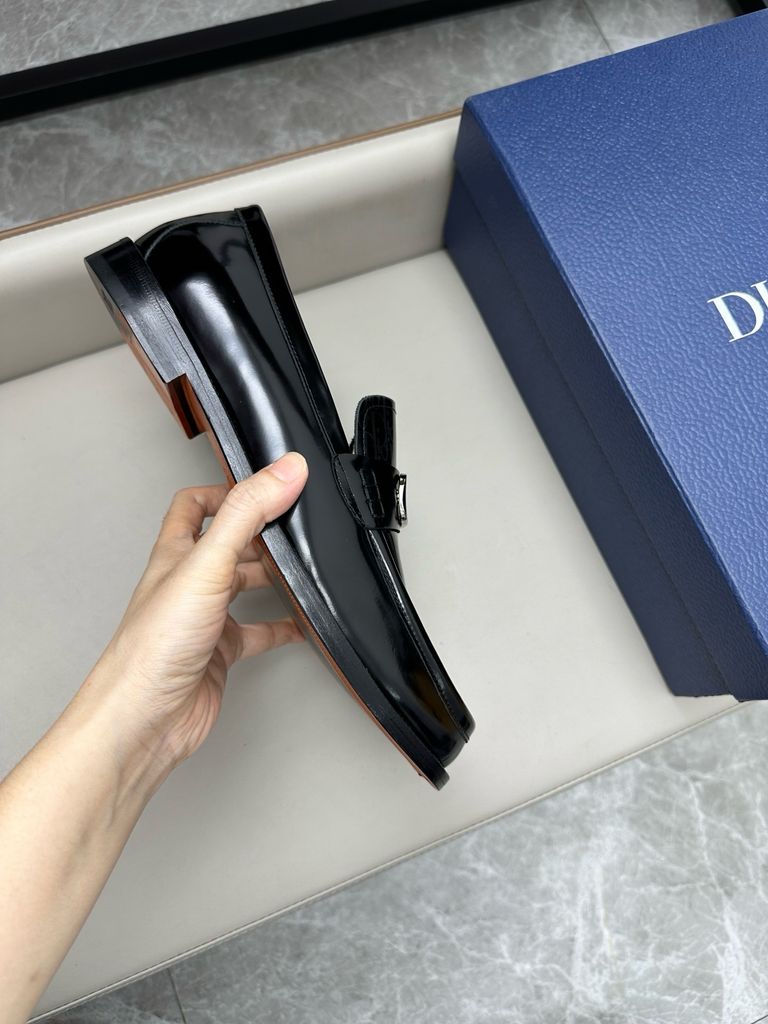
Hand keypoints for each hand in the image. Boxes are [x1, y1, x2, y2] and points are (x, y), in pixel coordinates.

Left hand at [80, 450, 308, 777]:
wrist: (145, 717)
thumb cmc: (155, 645)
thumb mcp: (208, 563)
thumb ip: (248, 513)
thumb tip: (285, 469)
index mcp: (176, 554)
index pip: (194, 505)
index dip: (224, 490)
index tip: (263, 486)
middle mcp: (188, 583)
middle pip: (226, 545)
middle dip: (261, 533)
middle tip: (295, 525)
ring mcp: (205, 619)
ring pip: (243, 587)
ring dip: (273, 577)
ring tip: (305, 568)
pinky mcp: (221, 653)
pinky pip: (258, 633)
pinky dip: (282, 626)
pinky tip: (302, 625)